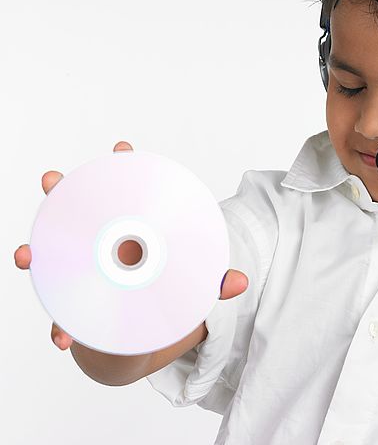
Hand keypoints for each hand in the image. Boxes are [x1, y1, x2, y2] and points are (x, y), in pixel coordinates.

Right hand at [13, 141, 248, 350]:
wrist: (141, 339)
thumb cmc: (163, 295)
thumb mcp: (191, 286)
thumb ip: (213, 282)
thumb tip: (240, 281)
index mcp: (133, 234)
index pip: (126, 192)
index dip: (122, 166)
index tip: (122, 149)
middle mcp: (101, 247)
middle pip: (75, 213)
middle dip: (60, 192)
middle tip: (52, 180)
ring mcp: (82, 275)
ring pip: (51, 258)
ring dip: (36, 254)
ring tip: (27, 255)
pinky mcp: (73, 310)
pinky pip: (60, 317)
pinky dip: (60, 328)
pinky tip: (64, 337)